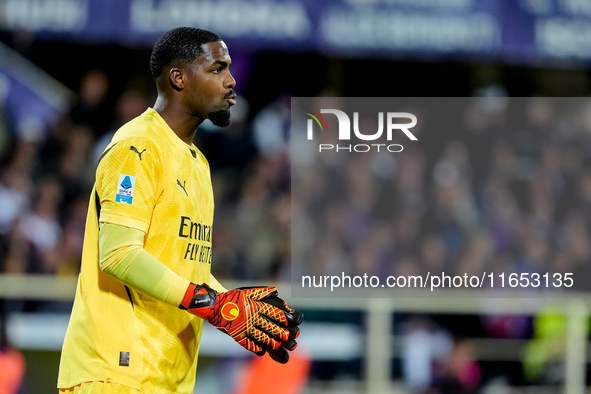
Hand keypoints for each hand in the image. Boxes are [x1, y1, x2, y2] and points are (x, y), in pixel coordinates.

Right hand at [180, 284, 300, 361]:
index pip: (270, 312)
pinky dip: (255, 347)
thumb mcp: (247, 292)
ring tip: (277, 345)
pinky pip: (247, 343)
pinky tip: (261, 350)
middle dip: (278, 332)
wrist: (214, 306)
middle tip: (287, 336)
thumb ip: (262, 292)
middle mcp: (250, 317)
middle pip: (267, 326)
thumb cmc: (231, 298)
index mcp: (253, 306)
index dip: (280, 317)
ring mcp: (243, 327)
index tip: (288, 321)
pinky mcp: (236, 335)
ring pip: (259, 336)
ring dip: (269, 341)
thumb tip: (276, 291)